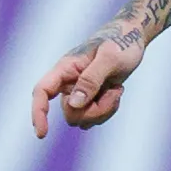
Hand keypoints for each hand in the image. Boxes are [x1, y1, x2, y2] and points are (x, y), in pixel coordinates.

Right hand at [29, 28, 145, 136]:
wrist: (132, 37)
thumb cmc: (121, 42)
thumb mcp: (110, 58)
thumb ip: (91, 80)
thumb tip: (74, 104)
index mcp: (66, 68)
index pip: (42, 91)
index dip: (38, 113)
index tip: (42, 134)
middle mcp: (68, 82)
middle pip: (70, 113)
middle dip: (94, 111)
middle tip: (116, 93)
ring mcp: (79, 92)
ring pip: (83, 119)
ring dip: (103, 110)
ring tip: (117, 90)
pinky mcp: (91, 99)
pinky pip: (94, 118)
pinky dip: (108, 110)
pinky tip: (116, 92)